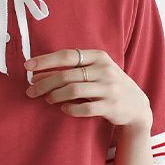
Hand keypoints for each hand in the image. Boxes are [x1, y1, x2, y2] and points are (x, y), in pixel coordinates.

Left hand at [24, 48, 151, 130]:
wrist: (137, 106)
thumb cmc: (108, 86)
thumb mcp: (96, 71)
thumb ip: (71, 70)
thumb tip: (36, 74)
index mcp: (99, 57)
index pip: (67, 55)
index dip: (45, 61)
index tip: (27, 66)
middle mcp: (105, 70)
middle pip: (66, 75)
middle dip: (44, 83)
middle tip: (30, 91)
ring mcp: (109, 88)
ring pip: (72, 91)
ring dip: (55, 96)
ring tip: (47, 99)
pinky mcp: (111, 106)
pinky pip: (84, 108)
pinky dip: (70, 109)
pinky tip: (64, 108)